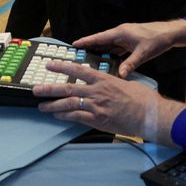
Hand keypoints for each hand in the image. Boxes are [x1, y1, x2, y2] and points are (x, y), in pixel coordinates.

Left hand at [33, 61, 185, 143]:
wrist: (149, 114)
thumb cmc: (142, 98)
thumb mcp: (127, 84)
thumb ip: (113, 83)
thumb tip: (109, 83)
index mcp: (104, 79)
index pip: (78, 70)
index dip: (62, 66)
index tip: (49, 65)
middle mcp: (96, 91)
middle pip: (68, 88)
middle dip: (49, 89)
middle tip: (36, 90)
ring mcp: (95, 106)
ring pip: (68, 104)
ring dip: (52, 106)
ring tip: (42, 107)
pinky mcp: (97, 120)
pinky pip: (76, 118)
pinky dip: (64, 117)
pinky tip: (57, 117)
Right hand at [74, 20, 185, 77]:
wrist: (170, 34)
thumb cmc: (156, 40)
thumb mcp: (143, 53)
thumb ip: (130, 64)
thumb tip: (119, 75)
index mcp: (120, 33)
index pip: (99, 38)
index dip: (86, 41)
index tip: (73, 45)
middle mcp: (120, 33)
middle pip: (101, 41)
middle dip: (90, 48)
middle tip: (77, 56)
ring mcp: (125, 37)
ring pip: (109, 45)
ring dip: (100, 52)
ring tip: (88, 61)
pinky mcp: (130, 41)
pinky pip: (116, 48)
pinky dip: (110, 54)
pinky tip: (106, 62)